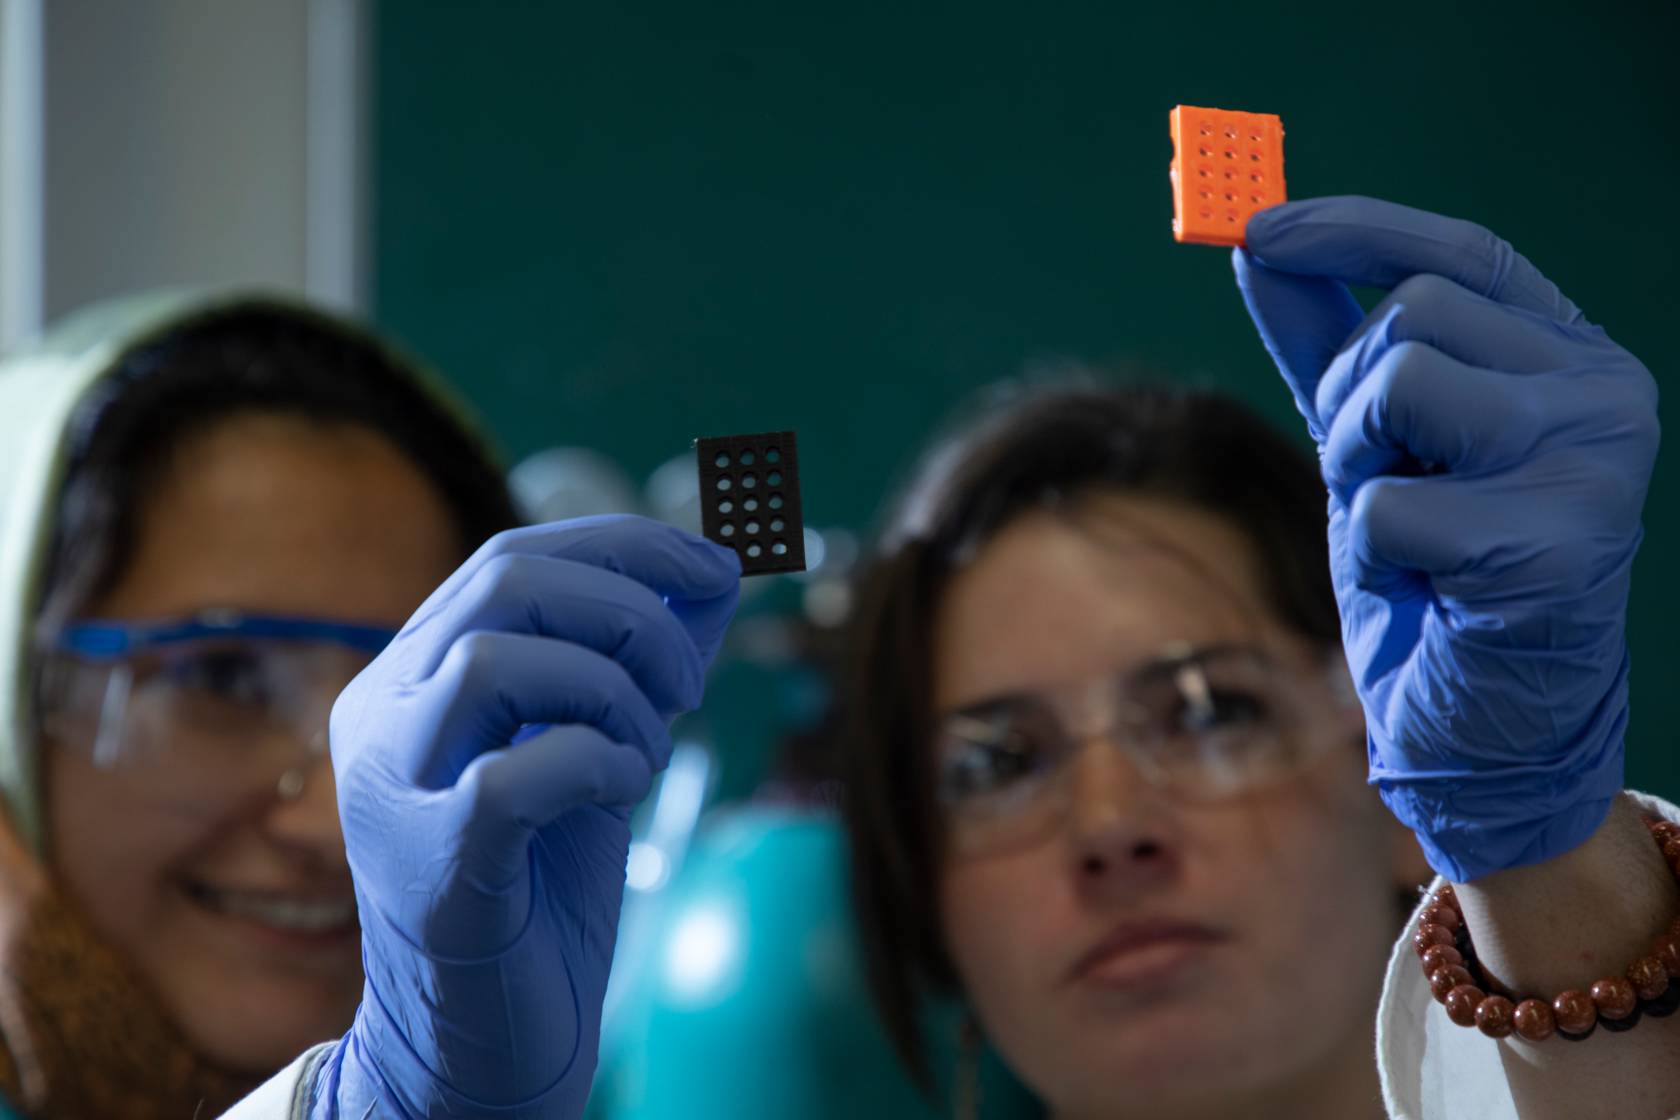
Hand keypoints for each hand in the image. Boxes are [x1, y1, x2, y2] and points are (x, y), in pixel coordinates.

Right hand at [313, 516, 739, 1117]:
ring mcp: (391, 789)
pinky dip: (597, 764)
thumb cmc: (541, 887)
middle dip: (631, 610)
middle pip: (505, 584)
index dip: (626, 546)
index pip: (513, 558)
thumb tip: (718, 570)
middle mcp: (380, 715)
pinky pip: (516, 773)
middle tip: (688, 682)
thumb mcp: (599, 747)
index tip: (718, 565)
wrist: (486, 1039)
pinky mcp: (429, 866)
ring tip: (643, 754)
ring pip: (497, 661)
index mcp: (413, 675)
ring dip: (613, 695)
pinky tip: (620, 796)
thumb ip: (642, 661)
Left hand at [1233, 196, 1659, 881]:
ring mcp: (1595, 466)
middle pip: (1412, 316)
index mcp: (1569, 355)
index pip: (1461, 252)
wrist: (1485, 717)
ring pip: (1400, 385)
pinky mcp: (1558, 546)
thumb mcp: (1370, 440)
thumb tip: (1254, 240)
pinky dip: (1375, 549)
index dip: (1354, 229)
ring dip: (1359, 464)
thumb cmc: (1433, 569)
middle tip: (1382, 474)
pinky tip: (1428, 584)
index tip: (1254, 226)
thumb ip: (1322, 343)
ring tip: (1407, 526)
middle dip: (1350, 397)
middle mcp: (1604, 393)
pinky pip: (1390, 502)